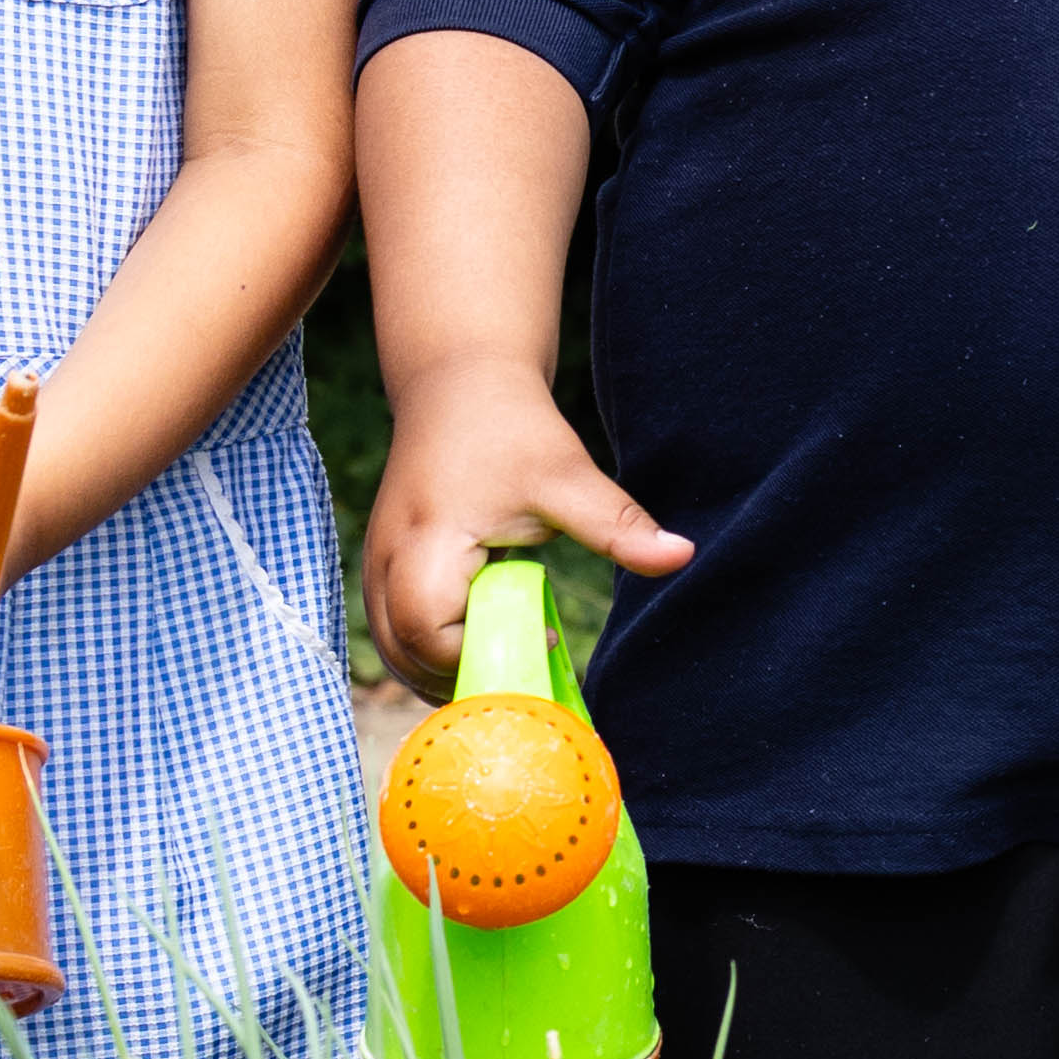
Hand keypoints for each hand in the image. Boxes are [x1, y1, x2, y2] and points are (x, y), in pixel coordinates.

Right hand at [362, 362, 690, 695]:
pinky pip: (389, 628)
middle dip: (462, 676)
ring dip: (440, 669)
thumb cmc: (511, 427)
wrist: (460, 381)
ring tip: (506, 658)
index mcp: (427, 542)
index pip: (429, 634)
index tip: (544, 633)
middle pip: (403, 654)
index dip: (484, 652)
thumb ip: (617, 526)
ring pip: (390, 648)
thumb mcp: (567, 477)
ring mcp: (376, 561)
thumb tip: (682, 555)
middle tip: (527, 666)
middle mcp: (386, 557)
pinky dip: (425, 651)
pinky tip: (478, 643)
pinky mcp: (381, 562)